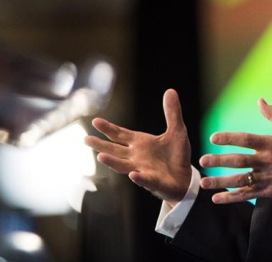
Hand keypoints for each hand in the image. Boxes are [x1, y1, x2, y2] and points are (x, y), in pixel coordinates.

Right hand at [84, 88, 191, 206]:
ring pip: (124, 166)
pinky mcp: (154, 182)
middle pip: (115, 150)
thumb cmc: (176, 155)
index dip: (108, 128)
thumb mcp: (177, 130)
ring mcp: (143, 170)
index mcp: (140, 143)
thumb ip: (172, 113)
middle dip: (101, 145)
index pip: (120, 134)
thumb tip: (170, 90)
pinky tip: (133, 174)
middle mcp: (137, 157)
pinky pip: (146, 180)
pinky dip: (139, 178)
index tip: (95, 121)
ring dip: (113, 162)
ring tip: (100, 156)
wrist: (185, 177)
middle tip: (86, 139)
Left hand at [199, 98, 271, 203]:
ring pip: (240, 180)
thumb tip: (260, 101)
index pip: (247, 139)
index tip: (214, 137)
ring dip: (220, 181)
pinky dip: (232, 197)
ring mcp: (267, 178)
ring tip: (203, 182)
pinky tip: (217, 198)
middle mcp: (267, 161)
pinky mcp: (269, 191)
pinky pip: (248, 195)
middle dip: (219, 160)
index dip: (229, 138)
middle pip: (239, 161)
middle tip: (203, 160)